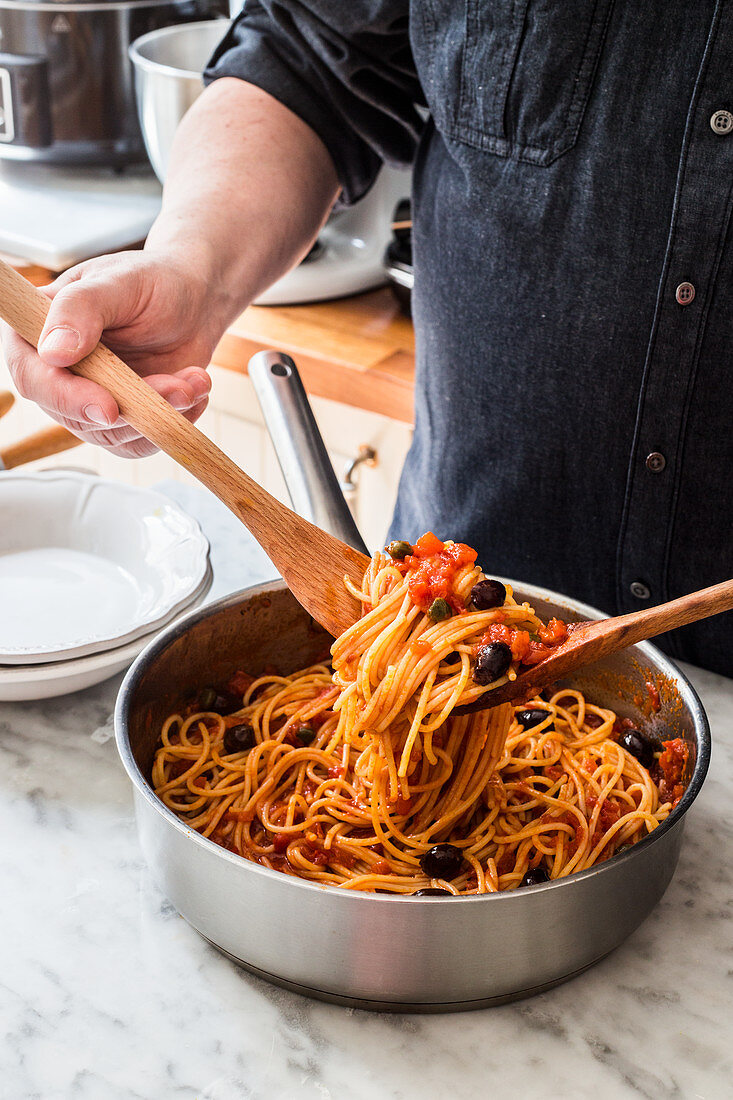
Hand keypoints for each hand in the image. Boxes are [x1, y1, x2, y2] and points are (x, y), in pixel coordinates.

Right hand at [0, 250, 220, 457]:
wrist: (194, 302)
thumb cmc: (151, 281)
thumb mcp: (117, 281)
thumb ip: (80, 309)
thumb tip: (52, 353)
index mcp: (37, 331)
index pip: (32, 377)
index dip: (65, 398)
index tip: (108, 407)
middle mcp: (57, 372)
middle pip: (74, 417)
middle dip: (132, 410)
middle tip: (178, 389)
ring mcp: (88, 398)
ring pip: (112, 435)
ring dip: (158, 416)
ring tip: (192, 382)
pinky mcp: (121, 418)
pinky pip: (139, 443)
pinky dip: (171, 424)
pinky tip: (193, 392)